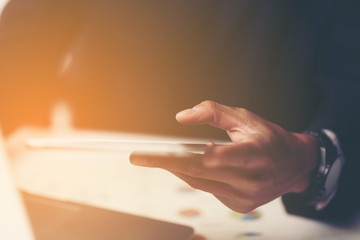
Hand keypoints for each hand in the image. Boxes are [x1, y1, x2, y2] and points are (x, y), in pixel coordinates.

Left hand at [130, 100, 318, 212]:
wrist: (294, 165)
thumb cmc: (269, 138)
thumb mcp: (245, 117)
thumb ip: (213, 112)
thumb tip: (182, 117)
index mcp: (256, 153)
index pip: (216, 156)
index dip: (185, 155)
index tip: (160, 153)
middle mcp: (252, 179)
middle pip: (200, 171)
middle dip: (166, 163)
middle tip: (139, 157)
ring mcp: (246, 196)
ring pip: (200, 182)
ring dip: (177, 168)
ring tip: (158, 157)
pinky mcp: (240, 205)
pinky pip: (208, 189)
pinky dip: (194, 176)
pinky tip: (188, 165)